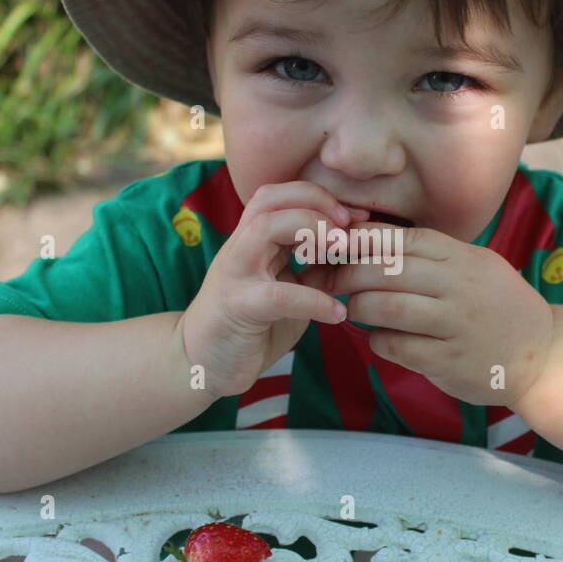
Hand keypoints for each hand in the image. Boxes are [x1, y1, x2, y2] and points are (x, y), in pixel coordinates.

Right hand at [179, 181, 368, 400]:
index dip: (321, 197)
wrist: (203, 365)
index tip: (359, 215)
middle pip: (271, 199)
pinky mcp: (237, 307)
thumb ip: (314, 271)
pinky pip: (278, 294)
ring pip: (266, 228)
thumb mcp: (290, 292)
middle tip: (352, 225)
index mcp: (252, 241)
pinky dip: (314, 300)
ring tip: (344, 249)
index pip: (281, 196)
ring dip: (312, 230)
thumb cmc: (249, 327)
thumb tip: (353, 252)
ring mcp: (235, 274)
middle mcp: (240, 248)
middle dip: (316, 202)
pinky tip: (338, 313)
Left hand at [329, 222, 554, 406]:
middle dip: (348, 274)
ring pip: (388, 308)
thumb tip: (366, 239)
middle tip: (329, 281)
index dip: (361, 240)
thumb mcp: (473, 267)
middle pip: (388, 270)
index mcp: (463, 257)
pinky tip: (380, 340)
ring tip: (352, 310)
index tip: (334, 246)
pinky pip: (398, 347)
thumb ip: (431, 256)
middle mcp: (460, 286)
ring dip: (360, 308)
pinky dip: (379, 342)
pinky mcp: (450, 361)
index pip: (402, 239)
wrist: (542, 354)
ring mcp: (457, 324)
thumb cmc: (495, 306)